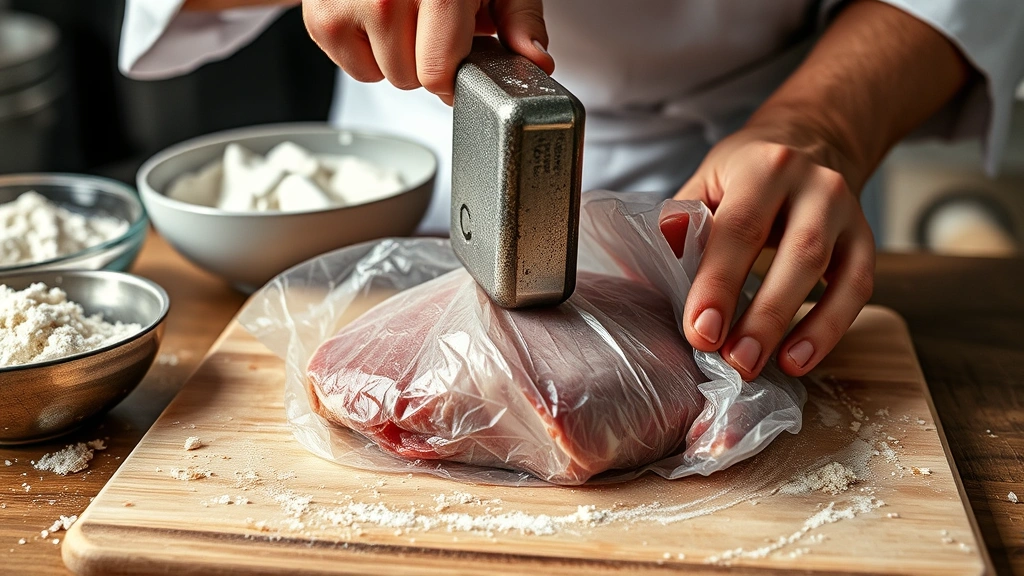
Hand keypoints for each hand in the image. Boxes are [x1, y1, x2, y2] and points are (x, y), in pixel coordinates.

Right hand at [303, 0, 553, 104]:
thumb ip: (519, 20)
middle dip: (427, 61)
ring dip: (397, 56)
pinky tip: (376, 17)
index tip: (461, 61)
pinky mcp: (321, 17)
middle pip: (411, 79)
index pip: (439, 73)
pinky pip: (354, 67)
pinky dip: (368, 51)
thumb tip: (536, 63)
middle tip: (432, 24)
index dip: (456, 78)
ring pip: (383, 76)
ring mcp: (348, 4)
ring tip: (405, 15)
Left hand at [673, 121, 875, 379]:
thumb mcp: (706, 182)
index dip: (719, 283)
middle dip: (762, 314)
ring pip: (827, 273)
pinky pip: (856, 288)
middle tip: (734, 360)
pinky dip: (829, 328)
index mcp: (764, 166)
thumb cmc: (743, 173)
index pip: (739, 228)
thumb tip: (641, 272)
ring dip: (796, 327)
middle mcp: (814, 184)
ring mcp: (846, 211)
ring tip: (760, 365)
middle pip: (795, 254)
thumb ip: (680, 224)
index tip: (701, 331)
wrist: (807, 141)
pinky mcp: (865, 239)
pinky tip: (798, 359)